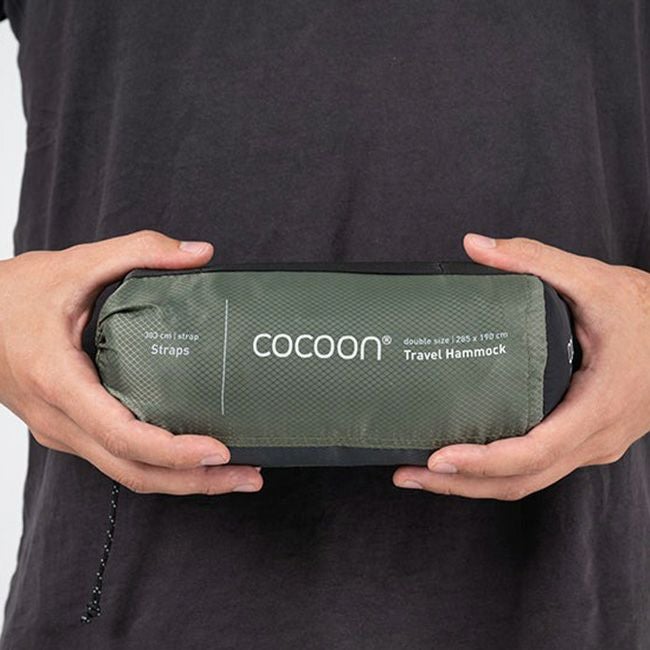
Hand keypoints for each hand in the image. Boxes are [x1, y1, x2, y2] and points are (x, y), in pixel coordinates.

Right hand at [0, 230, 262, 494]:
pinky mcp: (69, 429)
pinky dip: (158, 466)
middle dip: (195, 481)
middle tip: (247, 475)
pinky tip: (191, 456)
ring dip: (181, 481)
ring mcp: (62, 431)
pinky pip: (115, 459)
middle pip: (133, 471)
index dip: (172, 451)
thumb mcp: (75, 263)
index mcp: (60, 382)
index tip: (217, 451)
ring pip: (126, 474)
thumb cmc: (9, 296)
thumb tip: (199, 254)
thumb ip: (138, 252)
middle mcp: (61, 420)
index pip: (122, 434)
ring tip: (232, 473)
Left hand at [393, 233, 649, 499]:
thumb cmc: (648, 312)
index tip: (438, 458)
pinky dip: (497, 470)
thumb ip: (534, 259)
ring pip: (528, 481)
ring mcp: (592, 445)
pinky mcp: (585, 440)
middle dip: (461, 483)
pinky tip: (465, 457)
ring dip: (474, 483)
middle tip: (408, 474)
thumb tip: (475, 245)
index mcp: (598, 406)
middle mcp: (595, 439)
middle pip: (521, 480)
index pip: (535, 452)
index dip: (484, 461)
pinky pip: (538, 468)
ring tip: (421, 473)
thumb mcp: (594, 279)